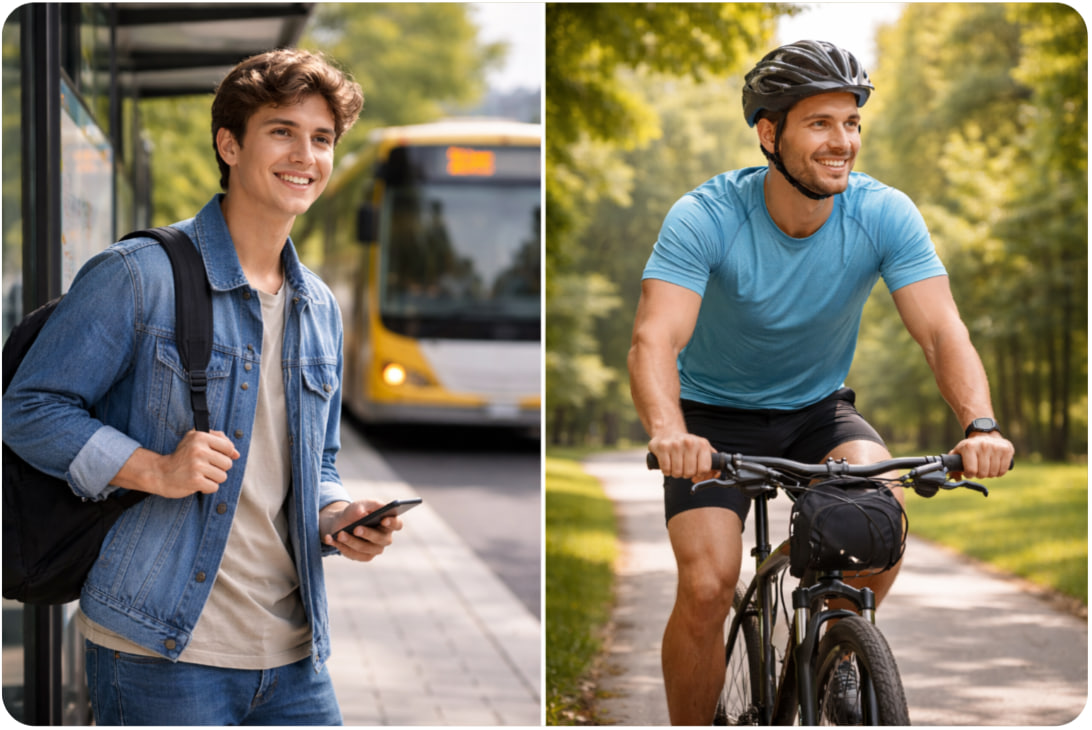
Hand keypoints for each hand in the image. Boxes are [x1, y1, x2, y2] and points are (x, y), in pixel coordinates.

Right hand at [114, 429, 238, 497]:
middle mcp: (199, 450)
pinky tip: (197, 483)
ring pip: (223, 476)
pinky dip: (207, 488)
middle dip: (218, 468)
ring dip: (213, 479)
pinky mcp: (195, 481)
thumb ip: (218, 439)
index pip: (229, 447)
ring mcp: (197, 466)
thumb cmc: (181, 456)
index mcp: (200, 437)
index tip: (213, 457)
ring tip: (200, 475)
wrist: (160, 473)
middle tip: (204, 467)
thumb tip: (236, 453)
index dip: (225, 454)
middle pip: (228, 464)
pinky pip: (214, 487)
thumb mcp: (195, 439)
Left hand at [321, 499, 403, 561]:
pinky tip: (331, 539)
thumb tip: (364, 516)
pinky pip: (354, 555)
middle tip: (356, 528)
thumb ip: (367, 506)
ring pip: (366, 549)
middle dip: (368, 534)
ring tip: (339, 534)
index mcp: (389, 522)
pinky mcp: (364, 556)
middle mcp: (385, 538)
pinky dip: (342, 547)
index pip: (397, 524)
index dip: (392, 523)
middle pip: (381, 539)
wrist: (341, 522)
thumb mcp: (360, 504)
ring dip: (351, 542)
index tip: (383, 519)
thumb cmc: (355, 512)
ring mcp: (375, 549)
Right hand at [649, 432, 717, 482]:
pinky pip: (666, 470)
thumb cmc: (687, 445)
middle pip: (690, 472)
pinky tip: (667, 463)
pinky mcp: (662, 447)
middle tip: (684, 467)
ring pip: (677, 473)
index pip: (704, 469)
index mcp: (702, 444)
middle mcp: (690, 443)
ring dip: (675, 473)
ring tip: (675, 465)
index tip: (696, 473)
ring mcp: (675, 444)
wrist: (668, 432)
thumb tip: (716, 475)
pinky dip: (666, 471)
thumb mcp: (702, 449)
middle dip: (686, 474)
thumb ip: (712, 463)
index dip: (699, 475)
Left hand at [950, 432, 1013, 478]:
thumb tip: (957, 479)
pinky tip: (994, 466)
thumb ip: (952, 466)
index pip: (971, 471)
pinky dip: (999, 472)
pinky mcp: (1007, 449)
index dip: (969, 474)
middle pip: (983, 474)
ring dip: (989, 474)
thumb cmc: (969, 448)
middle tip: (978, 469)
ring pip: (993, 473)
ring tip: (986, 466)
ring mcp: (996, 447)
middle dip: (979, 475)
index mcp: (969, 447)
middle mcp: (983, 446)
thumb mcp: (957, 453)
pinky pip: (1003, 470)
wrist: (984, 434)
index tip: (969, 471)